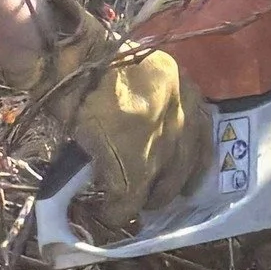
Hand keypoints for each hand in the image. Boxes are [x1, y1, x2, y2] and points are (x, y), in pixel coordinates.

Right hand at [1, 0, 213, 229]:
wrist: (70, 57)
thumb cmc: (94, 57)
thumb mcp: (142, 71)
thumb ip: (154, 98)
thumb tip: (144, 127)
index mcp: (184, 89)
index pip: (200, 133)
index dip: (187, 158)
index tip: (178, 170)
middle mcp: (181, 117)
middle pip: (185, 166)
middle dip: (169, 184)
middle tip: (153, 192)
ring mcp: (160, 145)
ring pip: (162, 189)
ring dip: (145, 199)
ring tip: (128, 204)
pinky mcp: (133, 168)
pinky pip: (128, 202)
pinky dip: (116, 211)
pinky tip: (106, 212)